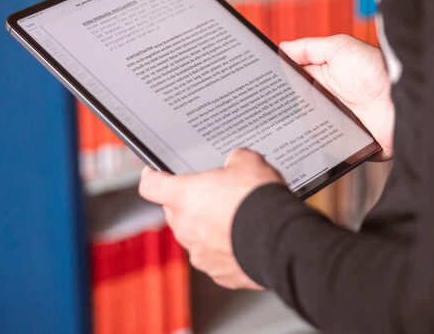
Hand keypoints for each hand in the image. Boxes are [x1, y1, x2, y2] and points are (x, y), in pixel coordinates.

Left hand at [138, 148, 284, 289]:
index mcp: (183, 196)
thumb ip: (233, 160)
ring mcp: (199, 253)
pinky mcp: (218, 273)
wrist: (283, 241)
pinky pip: (215, 257)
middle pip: (175, 212)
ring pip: (195, 236)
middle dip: (191, 203)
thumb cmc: (259, 201)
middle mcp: (185, 227)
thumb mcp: (248, 161)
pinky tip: (245, 240)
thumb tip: (237, 162)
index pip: (150, 185)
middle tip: (215, 195)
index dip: (152, 176)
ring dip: (209, 228)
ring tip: (236, 218)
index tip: (154, 173)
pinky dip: (225, 249)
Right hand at [280, 35, 394, 158]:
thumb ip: (307, 48)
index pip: (291, 83)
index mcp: (320, 78)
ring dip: (310, 120)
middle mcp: (325, 100)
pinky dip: (323, 140)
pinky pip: (322, 145)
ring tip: (327, 110)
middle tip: (305, 96)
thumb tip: (282, 48)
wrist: (401, 100)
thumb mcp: (339, 47)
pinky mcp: (342, 143)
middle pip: (294, 106)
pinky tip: (333, 129)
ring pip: (305, 126)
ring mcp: (333, 122)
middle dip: (293, 103)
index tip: (274, 82)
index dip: (281, 83)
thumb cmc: (375, 70)